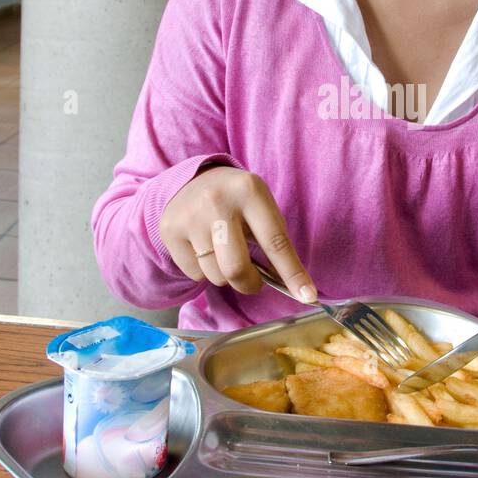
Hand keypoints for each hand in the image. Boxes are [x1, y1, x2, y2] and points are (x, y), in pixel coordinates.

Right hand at [158, 166, 316, 302]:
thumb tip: (296, 287)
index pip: (275, 241)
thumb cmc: (237, 200)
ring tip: (225, 254)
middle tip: (254, 282)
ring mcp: (190, 217)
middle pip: (236, 268)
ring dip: (226, 276)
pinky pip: (194, 274)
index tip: (307, 296)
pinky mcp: (170, 231)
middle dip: (250, 284)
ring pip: (215, 275)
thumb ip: (273, 239)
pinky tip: (205, 249)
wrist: (191, 180)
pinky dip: (205, 271)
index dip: (292, 273)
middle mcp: (217, 202)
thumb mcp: (260, 205)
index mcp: (250, 191)